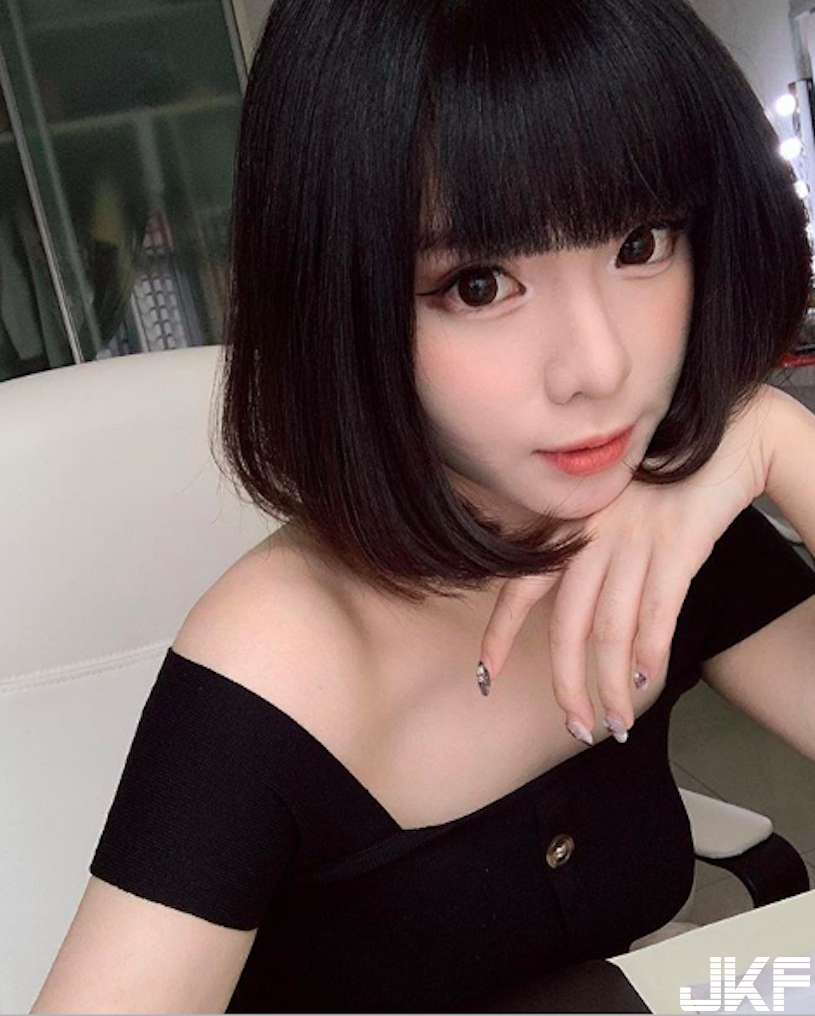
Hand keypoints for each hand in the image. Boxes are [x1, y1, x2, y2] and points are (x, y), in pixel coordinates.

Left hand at [477, 385, 777, 744]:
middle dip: (567, 684)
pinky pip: (658, 612)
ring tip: (614, 724)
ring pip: (611, 631)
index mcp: (574, 526)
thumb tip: (577, 618)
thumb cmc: (666, 479)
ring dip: (611, 686)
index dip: (500, 633)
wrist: (725, 437)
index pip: (523, 586)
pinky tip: (646, 684)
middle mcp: (596, 535)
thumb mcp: (612, 509)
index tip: (484, 675)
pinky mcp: (679, 545)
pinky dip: (650, 654)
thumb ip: (588, 553)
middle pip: (568, 625)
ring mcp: (636, 539)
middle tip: (575, 727)